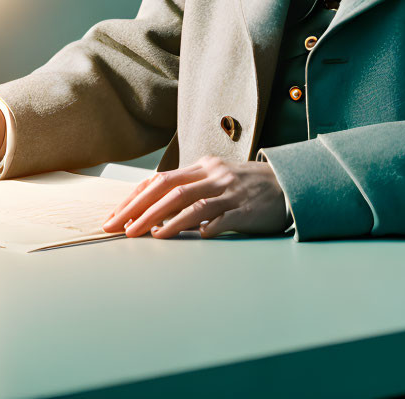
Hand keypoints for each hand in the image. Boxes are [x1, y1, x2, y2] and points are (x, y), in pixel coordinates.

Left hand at [103, 156, 290, 238]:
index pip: (161, 180)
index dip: (135, 198)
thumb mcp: (217, 180)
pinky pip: (220, 217)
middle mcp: (214, 175)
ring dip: (163, 220)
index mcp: (204, 167)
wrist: (289, 185)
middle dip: (139, 209)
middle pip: (169, 189)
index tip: (115, 216)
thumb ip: (190, 190)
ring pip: (190, 203)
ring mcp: (230, 191)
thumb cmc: (247, 187)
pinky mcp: (246, 209)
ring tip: (144, 234)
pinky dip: (201, 227)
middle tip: (118, 228)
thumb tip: (154, 212)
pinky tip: (183, 238)